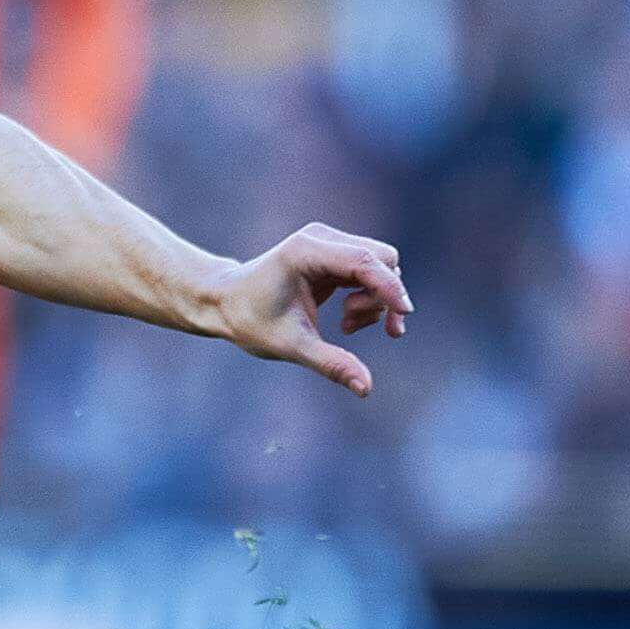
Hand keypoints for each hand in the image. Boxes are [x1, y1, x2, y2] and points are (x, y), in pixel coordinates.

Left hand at [206, 226, 410, 395]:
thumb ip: (331, 363)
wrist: (225, 303)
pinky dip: (369, 297)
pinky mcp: (334, 256)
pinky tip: (348, 319)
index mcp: (306, 251)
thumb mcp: (291, 346)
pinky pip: (370, 272)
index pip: (364, 261)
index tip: (404, 314)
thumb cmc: (250, 321)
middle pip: (382, 259)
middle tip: (355, 328)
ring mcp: (329, 244)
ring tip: (346, 326)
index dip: (389, 287)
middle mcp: (321, 239)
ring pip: (381, 266)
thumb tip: (366, 388)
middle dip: (383, 296)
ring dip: (374, 300)